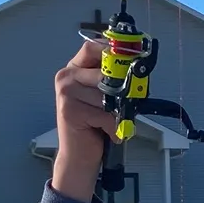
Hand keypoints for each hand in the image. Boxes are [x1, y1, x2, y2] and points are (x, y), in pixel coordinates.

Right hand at [51, 38, 118, 202]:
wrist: (79, 155)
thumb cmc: (95, 125)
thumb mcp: (104, 96)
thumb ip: (113, 79)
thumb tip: (138, 64)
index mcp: (75, 68)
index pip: (93, 47)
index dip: (114, 51)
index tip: (133, 57)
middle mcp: (66, 77)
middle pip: (105, 72)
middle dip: (122, 90)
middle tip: (126, 104)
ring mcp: (66, 93)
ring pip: (107, 96)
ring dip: (117, 113)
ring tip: (109, 122)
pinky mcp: (70, 111)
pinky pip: (105, 114)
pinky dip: (112, 127)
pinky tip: (106, 132)